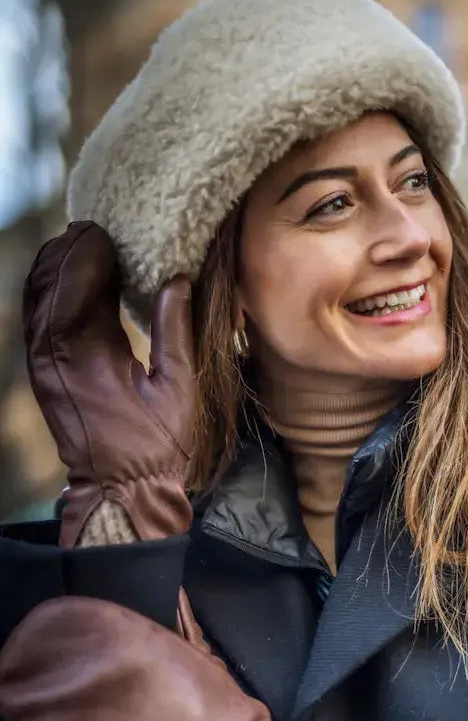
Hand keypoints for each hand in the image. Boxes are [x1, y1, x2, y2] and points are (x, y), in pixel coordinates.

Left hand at [23, 221, 195, 547]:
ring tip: (80, 245)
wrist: (120, 491)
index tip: (110, 231)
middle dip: (70, 251)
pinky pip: (34, 317)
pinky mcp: (40, 373)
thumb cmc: (158, 446)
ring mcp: (40, 364)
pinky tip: (68, 281)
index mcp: (87, 353)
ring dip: (55, 267)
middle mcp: (53, 353)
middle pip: (49, 282)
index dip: (92, 252)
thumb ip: (175, 330)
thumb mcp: (179, 389)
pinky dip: (48, 292)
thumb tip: (177, 279)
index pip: (80, 284)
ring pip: (35, 297)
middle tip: (95, 229)